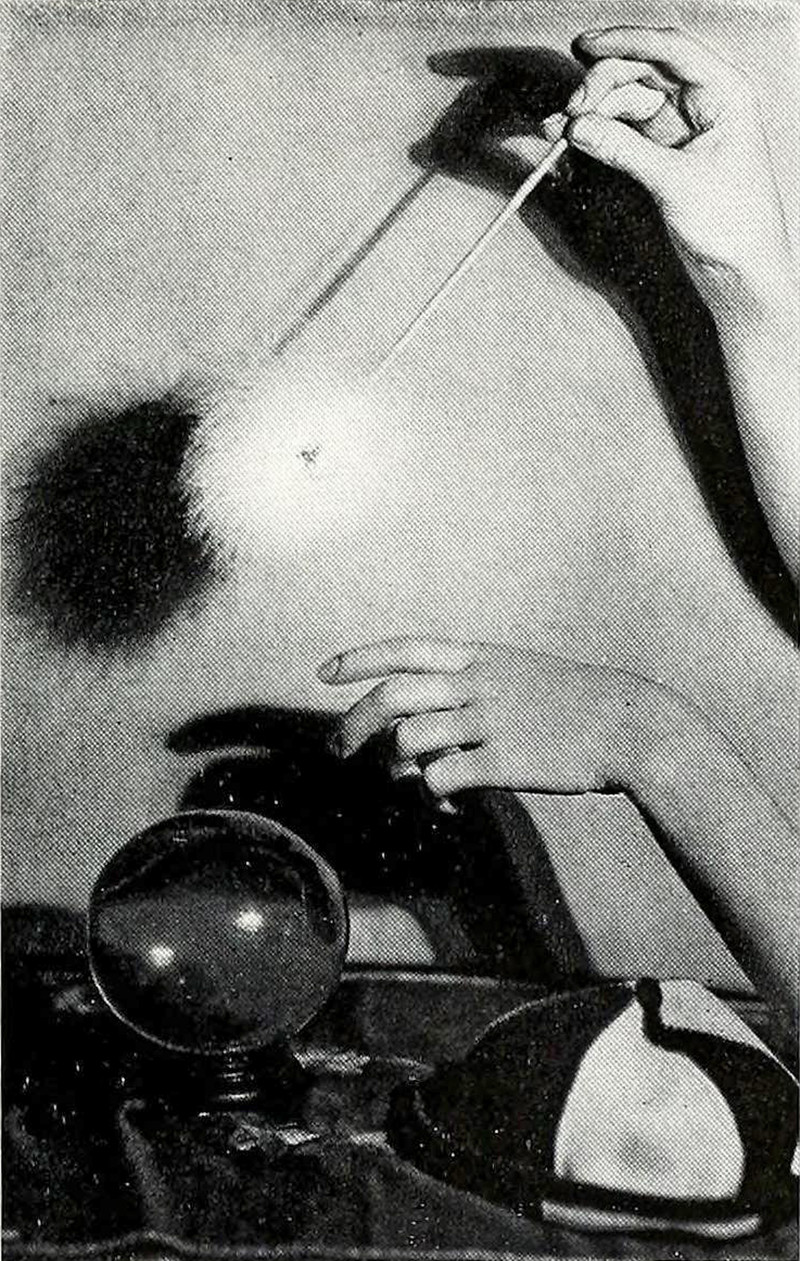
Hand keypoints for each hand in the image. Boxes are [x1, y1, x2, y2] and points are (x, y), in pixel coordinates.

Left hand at [317, 636, 649, 799]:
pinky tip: (451, 808)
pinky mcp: (502, 761)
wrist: (631, 725)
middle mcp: (478, 683)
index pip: (404, 648)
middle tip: (336, 750)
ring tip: (415, 786)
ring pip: (409, 741)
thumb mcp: (522, 675)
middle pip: (392, 696)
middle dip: (352, 724)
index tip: (323, 673)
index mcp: (481, 657)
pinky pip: (440, 780)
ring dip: (398, 770)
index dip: (359, 659)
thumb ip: (472, 691)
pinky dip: (433, 798)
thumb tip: (421, 730)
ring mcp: (489, 721)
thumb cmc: (577, 704)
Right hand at [543, 27, 795, 318]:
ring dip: (592, 113)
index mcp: (725, 92)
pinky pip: (623, 131)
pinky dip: (598, 135)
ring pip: (627, 101)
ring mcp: (681, 126)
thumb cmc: (733, 225)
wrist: (740, 272)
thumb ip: (624, 151)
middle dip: (601, 86)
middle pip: (642, 72)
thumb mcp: (675, 182)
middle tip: (571, 111)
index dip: (626, 41)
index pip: (671, 49)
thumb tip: (578, 128)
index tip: (585, 46)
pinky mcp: (663, 151)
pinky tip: (572, 141)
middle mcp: (703, 101)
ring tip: (559, 132)